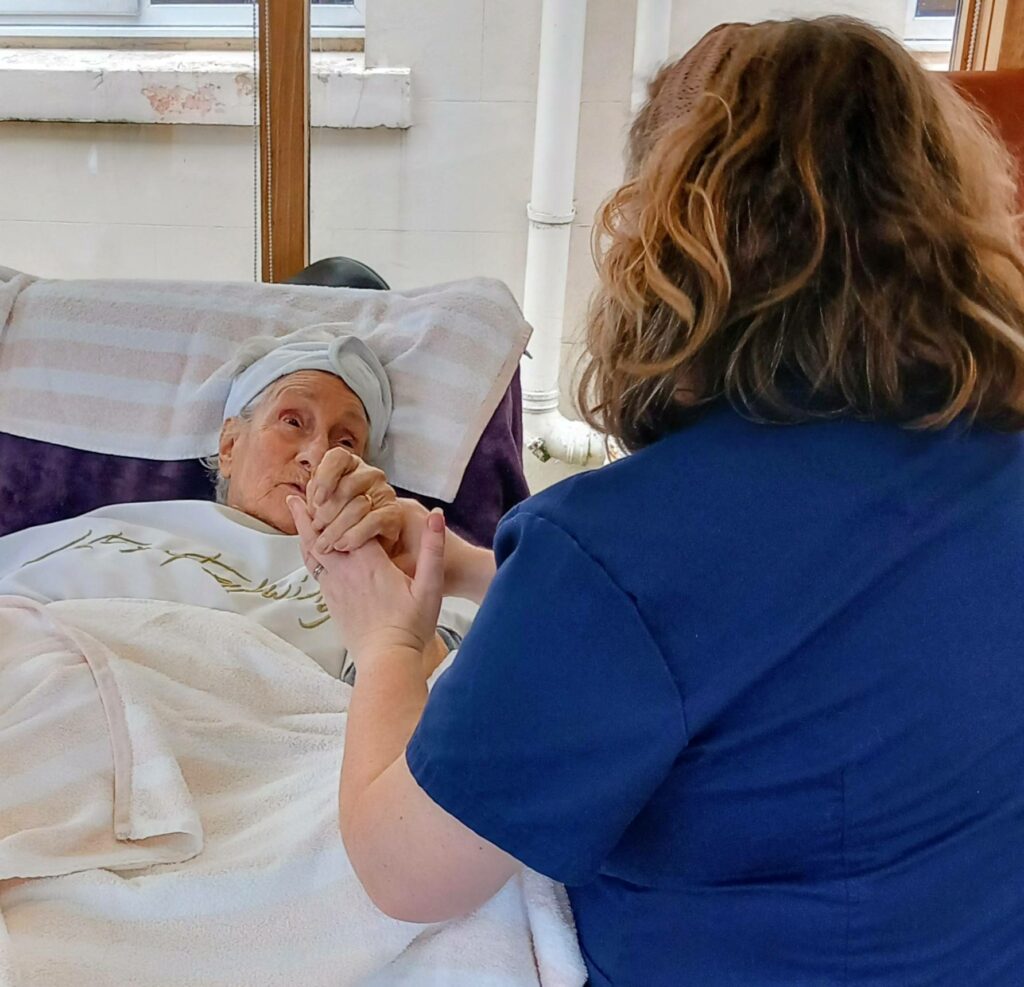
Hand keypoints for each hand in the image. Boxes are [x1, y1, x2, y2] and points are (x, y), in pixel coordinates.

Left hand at [288, 496, 446, 659]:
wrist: (386, 659)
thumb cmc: (411, 625)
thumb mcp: (431, 586)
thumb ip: (433, 549)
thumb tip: (438, 516)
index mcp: (370, 561)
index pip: (351, 520)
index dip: (344, 500)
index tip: (335, 481)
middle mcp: (346, 570)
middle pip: (322, 530)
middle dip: (312, 507)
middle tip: (303, 487)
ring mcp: (334, 585)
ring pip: (310, 548)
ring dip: (302, 525)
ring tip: (294, 506)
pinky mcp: (329, 599)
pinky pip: (312, 567)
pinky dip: (306, 548)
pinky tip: (307, 543)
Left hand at [306, 448, 401, 555]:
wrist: (371, 545)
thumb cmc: (345, 523)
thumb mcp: (323, 512)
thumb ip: (309, 504)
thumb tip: (291, 500)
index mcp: (348, 467)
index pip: (337, 457)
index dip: (324, 477)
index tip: (316, 501)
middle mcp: (368, 475)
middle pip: (347, 484)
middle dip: (327, 511)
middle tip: (318, 528)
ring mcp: (383, 492)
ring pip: (359, 503)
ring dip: (338, 527)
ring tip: (329, 541)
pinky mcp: (393, 513)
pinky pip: (373, 521)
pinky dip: (354, 535)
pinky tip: (345, 544)